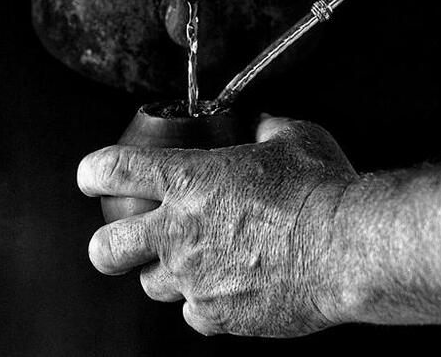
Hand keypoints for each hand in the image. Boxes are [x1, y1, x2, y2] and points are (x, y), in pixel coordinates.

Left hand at [77, 115, 357, 336]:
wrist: (347, 247)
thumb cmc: (319, 188)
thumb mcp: (292, 138)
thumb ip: (266, 128)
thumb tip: (262, 125)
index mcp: (187, 180)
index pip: (113, 171)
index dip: (93, 173)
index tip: (93, 177)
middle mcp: (179, 232)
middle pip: (106, 249)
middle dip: (107, 245)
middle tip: (122, 240)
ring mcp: (195, 279)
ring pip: (151, 286)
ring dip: (166, 272)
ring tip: (194, 261)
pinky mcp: (219, 316)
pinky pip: (195, 314)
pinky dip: (204, 301)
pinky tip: (229, 286)